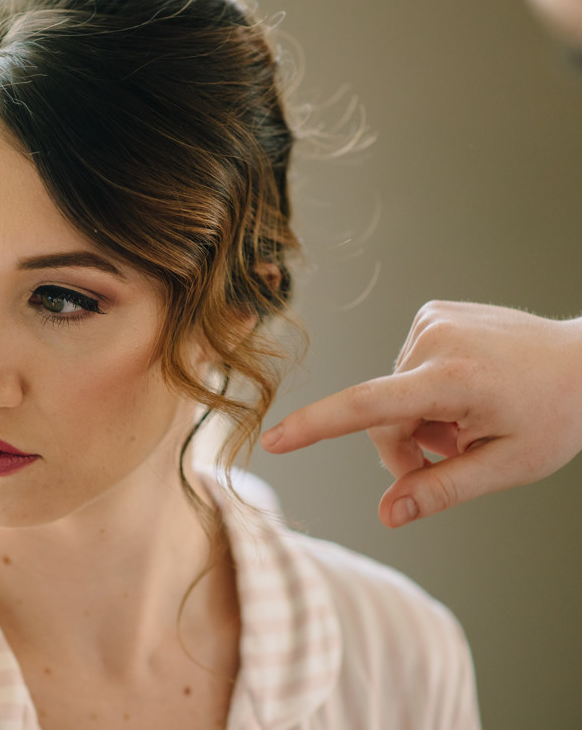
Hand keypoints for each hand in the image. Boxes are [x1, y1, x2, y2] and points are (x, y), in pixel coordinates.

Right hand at [261, 301, 581, 526]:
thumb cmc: (557, 414)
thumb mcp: (508, 466)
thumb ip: (442, 490)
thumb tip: (388, 515)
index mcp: (456, 378)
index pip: (369, 406)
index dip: (316, 426)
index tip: (275, 440)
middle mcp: (435, 339)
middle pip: (382, 415)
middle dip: (405, 447)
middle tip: (450, 459)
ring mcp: (432, 320)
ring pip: (392, 394)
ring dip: (419, 419)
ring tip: (468, 420)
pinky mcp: (433, 312)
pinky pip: (406, 367)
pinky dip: (426, 390)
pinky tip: (464, 392)